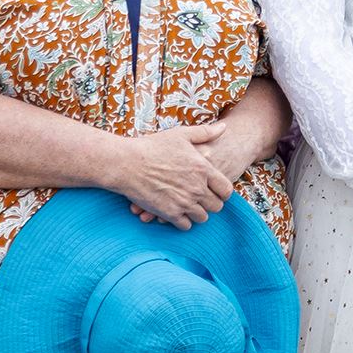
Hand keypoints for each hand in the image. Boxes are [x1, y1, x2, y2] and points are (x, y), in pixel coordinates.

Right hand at [113, 122, 232, 229]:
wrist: (126, 163)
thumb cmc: (153, 147)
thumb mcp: (180, 135)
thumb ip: (205, 132)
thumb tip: (224, 127)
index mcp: (203, 169)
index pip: (226, 190)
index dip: (223, 192)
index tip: (215, 190)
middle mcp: (197, 188)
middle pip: (217, 206)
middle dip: (211, 203)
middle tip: (201, 198)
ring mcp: (184, 202)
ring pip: (202, 218)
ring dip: (197, 213)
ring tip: (189, 205)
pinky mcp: (169, 214)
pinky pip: (186, 226)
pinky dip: (183, 221)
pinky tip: (176, 211)